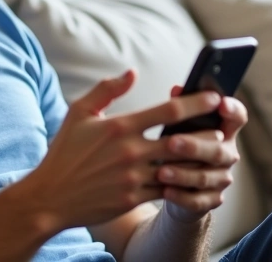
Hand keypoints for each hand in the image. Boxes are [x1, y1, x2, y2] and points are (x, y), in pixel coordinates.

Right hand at [17, 70, 222, 231]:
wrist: (51, 196)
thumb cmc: (65, 151)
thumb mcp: (79, 113)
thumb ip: (107, 89)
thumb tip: (132, 72)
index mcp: (120, 126)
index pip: (169, 110)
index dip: (196, 102)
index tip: (214, 96)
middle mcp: (131, 151)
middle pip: (182, 140)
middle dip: (205, 133)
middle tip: (220, 127)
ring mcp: (134, 177)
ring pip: (179, 167)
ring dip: (199, 159)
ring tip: (212, 151)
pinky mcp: (134, 199)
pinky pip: (168, 190)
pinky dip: (183, 182)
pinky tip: (192, 176)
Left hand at [158, 85, 247, 223]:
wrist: (175, 187)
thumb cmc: (176, 148)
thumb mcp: (177, 127)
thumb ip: (179, 109)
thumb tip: (177, 90)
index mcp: (223, 131)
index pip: (238, 117)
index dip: (233, 110)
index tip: (220, 103)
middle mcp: (227, 154)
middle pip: (219, 150)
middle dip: (194, 146)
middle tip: (172, 142)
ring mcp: (221, 178)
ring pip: (206, 176)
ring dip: (183, 174)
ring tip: (161, 171)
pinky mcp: (212, 200)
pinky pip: (198, 200)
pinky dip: (181, 196)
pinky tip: (166, 190)